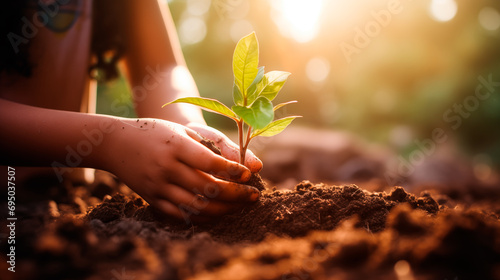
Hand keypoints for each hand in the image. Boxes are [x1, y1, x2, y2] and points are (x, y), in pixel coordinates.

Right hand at [101, 118, 259, 222]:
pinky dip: (203, 216)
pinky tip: (219, 212)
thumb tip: (242, 162)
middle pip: (208, 188)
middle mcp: (167, 168)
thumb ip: (209, 145)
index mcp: (176, 146)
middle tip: (254, 195)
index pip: (210, 163)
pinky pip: (181, 215)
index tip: (250, 175)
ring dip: (224, 209)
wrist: (116, 143)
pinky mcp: (152, 199)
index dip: (233, 171)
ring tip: (240, 206)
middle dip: (236, 195)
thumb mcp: (181, 130)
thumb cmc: (155, 132)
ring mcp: (158, 186)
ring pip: (197, 206)